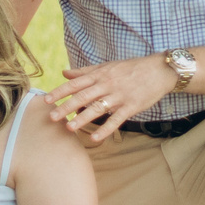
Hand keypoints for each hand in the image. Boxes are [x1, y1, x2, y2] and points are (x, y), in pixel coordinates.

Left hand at [47, 56, 176, 142]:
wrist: (159, 70)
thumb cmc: (130, 68)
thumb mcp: (106, 66)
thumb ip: (84, 71)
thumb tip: (64, 73)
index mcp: (99, 75)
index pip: (75, 84)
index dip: (60, 92)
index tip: (46, 100)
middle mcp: (107, 85)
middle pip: (83, 97)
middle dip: (66, 107)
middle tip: (51, 117)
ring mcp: (119, 96)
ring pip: (97, 108)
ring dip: (82, 118)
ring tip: (69, 128)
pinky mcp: (131, 107)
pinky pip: (116, 119)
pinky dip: (105, 129)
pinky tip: (95, 138)